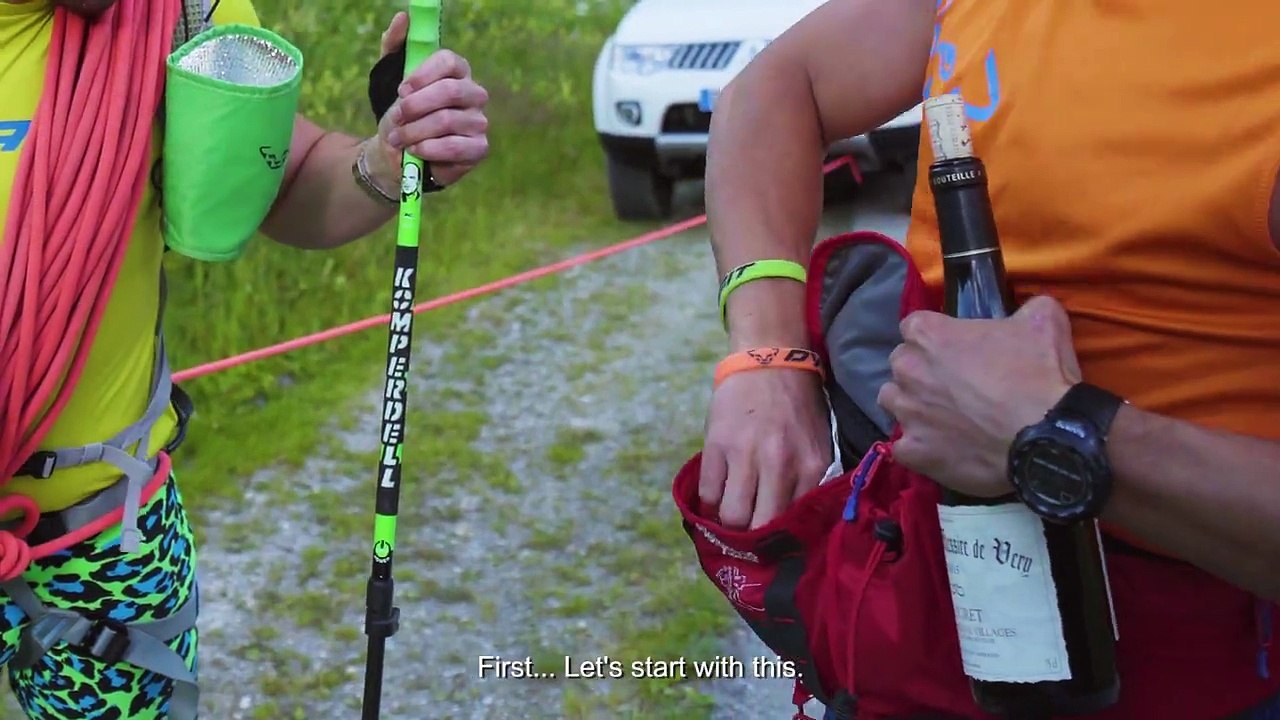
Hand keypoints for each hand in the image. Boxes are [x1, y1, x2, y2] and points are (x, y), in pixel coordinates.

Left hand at [371, 12, 489, 188]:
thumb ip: (395, 45)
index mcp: (457, 72)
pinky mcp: (479, 148)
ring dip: (415, 131)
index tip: (401, 89)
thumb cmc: (400, 112)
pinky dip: (428, 149)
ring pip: (447, 121)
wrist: (399, 152)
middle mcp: (474, 94)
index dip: (423, 75)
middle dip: (416, 106)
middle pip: (450, 91)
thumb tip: (403, 18)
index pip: (450, 62)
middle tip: (397, 116)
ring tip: (399, 138)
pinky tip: (416, 151)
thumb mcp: (389, 75)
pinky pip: (454, 147)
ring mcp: (479, 122)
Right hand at [699, 369, 832, 529]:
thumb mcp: (818, 446)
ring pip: (731, 516)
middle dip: (754, 540)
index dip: (781, 541)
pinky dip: (710, 503)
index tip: (774, 544)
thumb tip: (796, 526)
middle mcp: (779, 464)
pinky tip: (718, 497)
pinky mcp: (717, 445)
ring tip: (731, 516)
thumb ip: (809, 483)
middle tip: (749, 538)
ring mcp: (745, 455)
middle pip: (761, 528)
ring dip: (729, 523)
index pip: (794, 524)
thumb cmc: (798, 408)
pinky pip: (709, 492)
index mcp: (810, 467)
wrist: (770, 361)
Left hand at [876, 295, 1080, 495]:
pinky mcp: (911, 451)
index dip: (935, 337)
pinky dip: (919, 447)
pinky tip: (942, 449)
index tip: (954, 349)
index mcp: (930, 335)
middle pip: (902, 364)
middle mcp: (908, 370)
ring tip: (942, 416)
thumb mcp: (1043, 320)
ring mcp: (907, 413)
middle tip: (953, 384)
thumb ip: (1025, 308)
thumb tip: (1026, 313)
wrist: (1046, 439)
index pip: (914, 326)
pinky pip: (903, 446)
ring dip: (912, 405)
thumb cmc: (1039, 376)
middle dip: (921, 370)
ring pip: (893, 401)